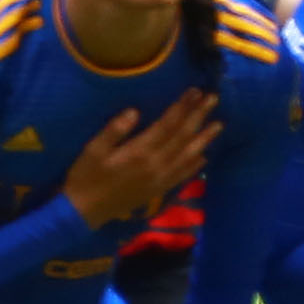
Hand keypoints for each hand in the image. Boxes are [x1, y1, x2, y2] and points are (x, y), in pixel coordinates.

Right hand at [60, 93, 217, 231]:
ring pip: (188, 155)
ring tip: (218, 124)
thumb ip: (114, 130)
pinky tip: (204, 155)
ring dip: (204, 139)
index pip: (167, 124)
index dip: (182, 107)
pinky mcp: (160, 189)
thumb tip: (135, 111)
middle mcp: (156, 164)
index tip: (195, 91)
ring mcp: (160, 179)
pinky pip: (183, 175)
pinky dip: (195, 164)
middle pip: (183, 137)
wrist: (86, 212)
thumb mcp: (92, 150)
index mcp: (139, 151)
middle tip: (213, 99)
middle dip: (199, 116)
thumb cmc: (86, 176)